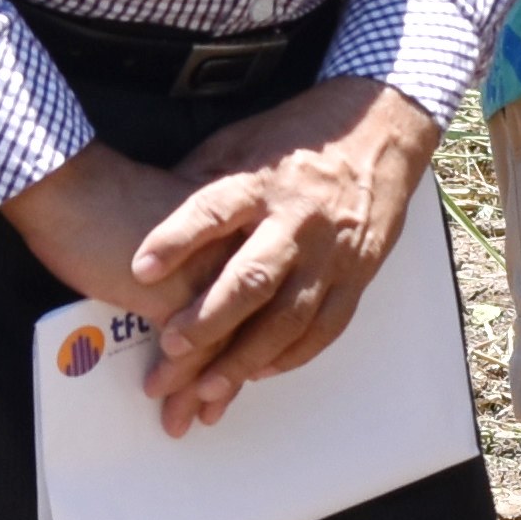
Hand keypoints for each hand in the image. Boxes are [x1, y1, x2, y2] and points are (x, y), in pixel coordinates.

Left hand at [2, 80, 438, 435]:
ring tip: (207, 387)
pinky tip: (259, 373)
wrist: (380, 132)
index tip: (139, 268)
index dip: (176, 239)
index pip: (214, 210)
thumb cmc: (295, 139)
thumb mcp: (240, 142)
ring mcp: (333, 252)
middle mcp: (299, 219)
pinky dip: (292, 356)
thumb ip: (199, 183)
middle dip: (210, 318)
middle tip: (171, 347)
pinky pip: (326, 327)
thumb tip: (145, 221)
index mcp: (262, 180)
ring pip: (290, 316)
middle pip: (254, 277)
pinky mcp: (358, 275)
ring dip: (247, 357)